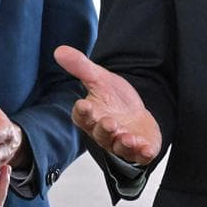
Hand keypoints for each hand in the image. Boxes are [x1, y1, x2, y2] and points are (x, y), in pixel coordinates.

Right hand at [54, 45, 161, 165]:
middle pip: (100, 134)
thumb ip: (81, 67)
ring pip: (118, 147)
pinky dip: (143, 153)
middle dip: (104, 129)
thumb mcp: (100, 78)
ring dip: (123, 143)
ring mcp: (122, 143)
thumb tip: (60, 50)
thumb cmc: (115, 100)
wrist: (137, 113)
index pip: (82, 117)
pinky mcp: (139, 149)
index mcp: (91, 116)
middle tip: (109, 123)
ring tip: (127, 138)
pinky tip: (147, 149)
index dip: (82, 112)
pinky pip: (139, 155)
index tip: (83, 104)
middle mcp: (104, 133)